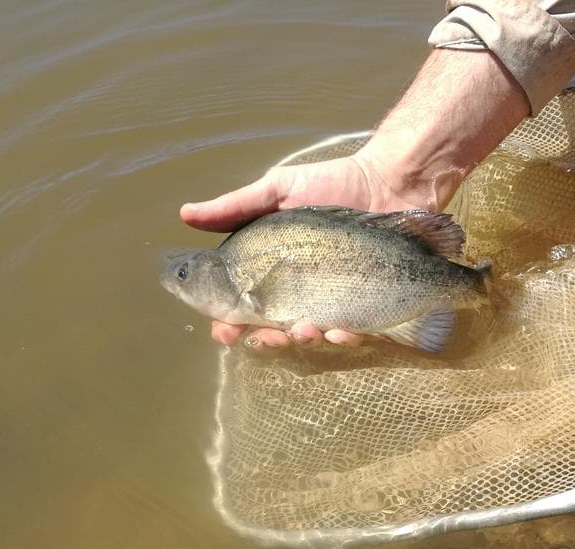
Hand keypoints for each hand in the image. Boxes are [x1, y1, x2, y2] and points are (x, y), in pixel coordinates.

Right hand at [180, 152, 424, 348]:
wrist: (389, 181)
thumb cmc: (331, 183)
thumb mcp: (278, 189)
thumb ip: (235, 207)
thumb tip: (185, 214)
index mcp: (270, 270)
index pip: (241, 306)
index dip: (228, 324)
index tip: (224, 332)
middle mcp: (298, 291)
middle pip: (272, 332)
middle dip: (267, 341)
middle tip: (271, 336)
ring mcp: (333, 302)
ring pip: (311, 338)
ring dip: (304, 341)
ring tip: (308, 330)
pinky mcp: (367, 307)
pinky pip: (352, 334)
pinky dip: (344, 338)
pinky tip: (343, 332)